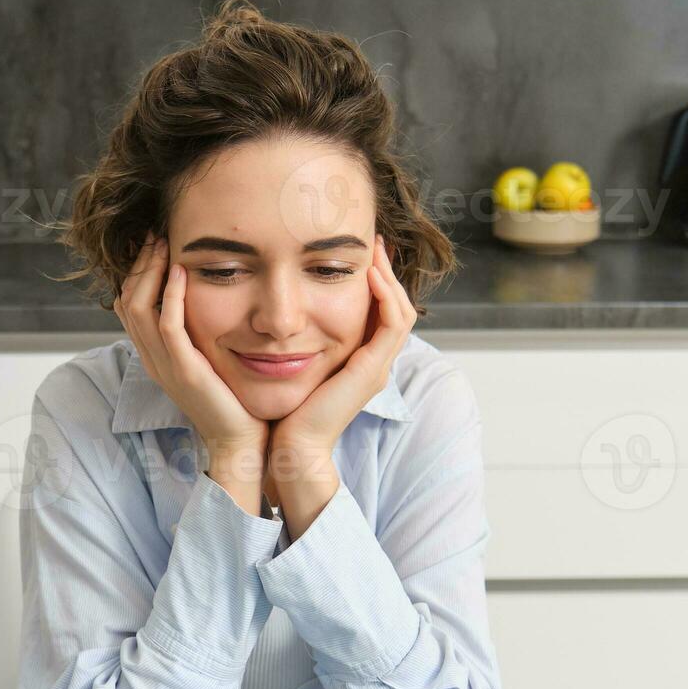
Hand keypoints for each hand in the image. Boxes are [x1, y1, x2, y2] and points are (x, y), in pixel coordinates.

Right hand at [115, 237, 269, 506]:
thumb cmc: (236, 402)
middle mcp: (153, 360)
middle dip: (139, 264)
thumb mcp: (211, 360)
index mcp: (156, 357)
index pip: (129, 307)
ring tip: (163, 243)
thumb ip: (201, 334)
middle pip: (127, 301)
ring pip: (139, 308)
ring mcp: (164, 366)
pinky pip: (167, 325)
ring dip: (149, 270)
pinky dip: (170, 293)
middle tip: (155, 234)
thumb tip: (210, 302)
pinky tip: (181, 270)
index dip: (136, 273)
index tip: (155, 244)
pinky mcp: (184, 371)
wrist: (244, 443)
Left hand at [271, 236, 413, 464]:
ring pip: (401, 311)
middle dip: (387, 273)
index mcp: (362, 362)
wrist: (292, 445)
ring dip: (389, 278)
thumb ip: (303, 341)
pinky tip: (368, 274)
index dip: (378, 282)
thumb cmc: (288, 409)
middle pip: (397, 308)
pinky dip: (384, 296)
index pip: (383, 313)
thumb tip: (286, 312)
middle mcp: (376, 364)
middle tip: (375, 243)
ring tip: (374, 251)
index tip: (362, 254)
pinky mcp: (372, 370)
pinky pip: (391, 324)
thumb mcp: (298, 364)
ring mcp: (378, 368)